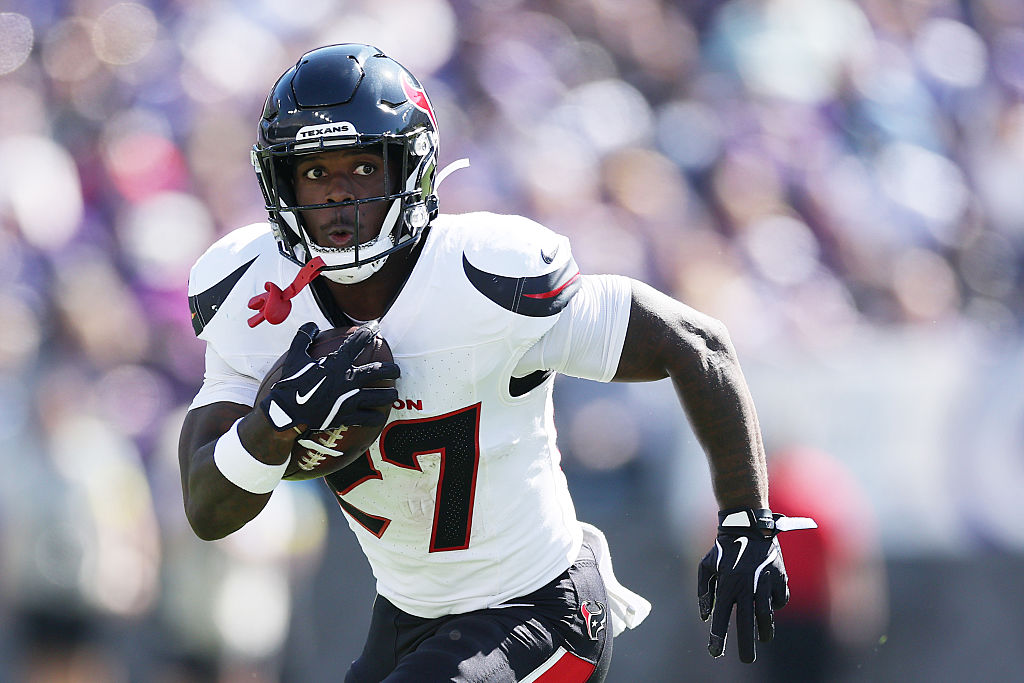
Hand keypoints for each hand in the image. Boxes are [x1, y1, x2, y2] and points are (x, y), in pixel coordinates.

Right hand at [259, 322, 399, 431]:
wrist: (287, 413)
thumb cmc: (291, 384)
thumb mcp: (295, 356)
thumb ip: (304, 338)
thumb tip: (311, 325)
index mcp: (338, 363)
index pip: (359, 341)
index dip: (369, 331)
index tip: (376, 327)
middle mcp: (349, 379)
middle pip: (380, 371)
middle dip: (392, 369)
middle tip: (396, 370)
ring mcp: (351, 399)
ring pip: (381, 396)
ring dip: (390, 394)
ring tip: (393, 393)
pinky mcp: (348, 416)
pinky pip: (369, 417)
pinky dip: (376, 417)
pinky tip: (379, 416)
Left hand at [697, 508, 816, 662]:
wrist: (748, 525)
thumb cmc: (723, 549)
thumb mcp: (706, 566)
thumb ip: (703, 592)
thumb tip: (706, 616)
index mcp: (727, 584)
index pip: (722, 617)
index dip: (718, 637)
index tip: (714, 651)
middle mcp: (746, 586)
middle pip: (747, 623)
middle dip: (746, 645)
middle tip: (747, 661)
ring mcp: (764, 582)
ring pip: (766, 615)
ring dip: (764, 631)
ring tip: (762, 639)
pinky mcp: (780, 577)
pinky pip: (780, 599)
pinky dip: (775, 605)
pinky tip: (769, 604)